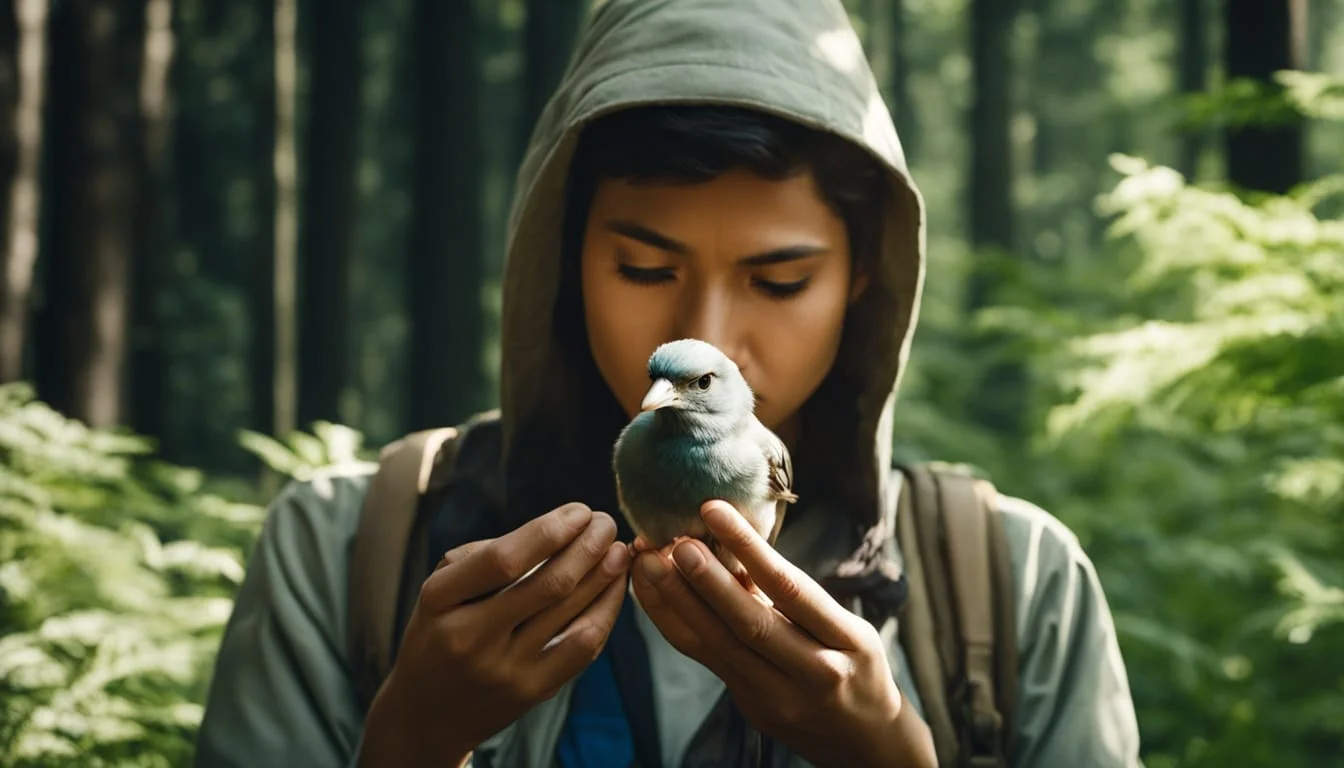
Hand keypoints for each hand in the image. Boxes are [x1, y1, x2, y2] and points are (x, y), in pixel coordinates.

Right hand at [359, 502, 630, 765]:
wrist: (427, 714)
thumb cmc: (439, 633)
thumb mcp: (440, 589)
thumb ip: (486, 556)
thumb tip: (555, 530)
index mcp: (440, 599)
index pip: (504, 559)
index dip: (551, 530)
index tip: (579, 511)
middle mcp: (470, 637)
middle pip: (549, 585)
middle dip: (588, 547)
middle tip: (607, 524)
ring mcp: (503, 670)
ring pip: (572, 613)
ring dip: (604, 575)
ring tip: (618, 551)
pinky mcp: (531, 692)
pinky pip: (582, 647)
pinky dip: (605, 611)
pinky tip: (615, 588)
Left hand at [630, 501, 935, 767]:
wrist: (864, 739)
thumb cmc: (856, 664)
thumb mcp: (848, 626)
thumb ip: (795, 596)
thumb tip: (734, 543)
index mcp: (846, 641)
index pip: (790, 590)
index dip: (749, 549)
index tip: (714, 511)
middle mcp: (813, 673)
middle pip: (749, 625)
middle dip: (705, 581)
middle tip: (672, 542)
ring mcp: (777, 698)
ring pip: (717, 645)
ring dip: (676, 600)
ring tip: (647, 561)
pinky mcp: (750, 708)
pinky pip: (706, 659)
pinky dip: (674, 623)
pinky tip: (651, 593)